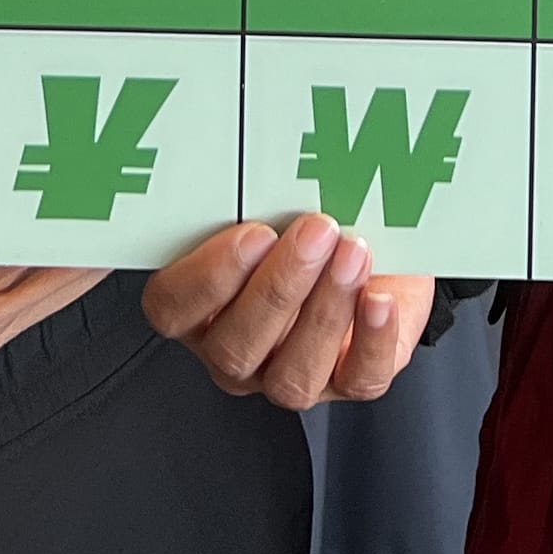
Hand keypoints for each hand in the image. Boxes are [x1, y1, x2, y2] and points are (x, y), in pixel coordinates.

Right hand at [142, 214, 430, 408]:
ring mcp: (290, 374)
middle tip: (315, 232)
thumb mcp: (275, 202)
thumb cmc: (313, 222)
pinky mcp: (351, 382)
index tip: (255, 233)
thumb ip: (253, 198)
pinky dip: (371, 339)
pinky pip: (359, 380)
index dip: (209, 278)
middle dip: (279, 287)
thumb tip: (259, 171)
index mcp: (200, 306)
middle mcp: (239, 350)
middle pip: (235, 347)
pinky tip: (378, 300)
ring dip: (325, 311)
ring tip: (352, 254)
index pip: (174, 309)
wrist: (378, 243)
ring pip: (292, 375)